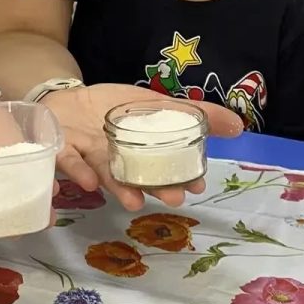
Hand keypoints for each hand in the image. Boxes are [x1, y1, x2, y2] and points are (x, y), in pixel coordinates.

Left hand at [42, 83, 243, 211]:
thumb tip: (238, 126)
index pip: (164, 167)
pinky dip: (79, 172)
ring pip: (107, 175)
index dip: (181, 177)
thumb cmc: (112, 107)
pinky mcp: (65, 148)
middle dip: (154, 189)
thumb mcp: (157, 103)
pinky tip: (90, 183)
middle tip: (172, 199)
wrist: (65, 101)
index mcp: (140, 152)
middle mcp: (118, 160)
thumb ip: (195, 113)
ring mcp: (90, 156)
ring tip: (133, 202)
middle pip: (138, 177)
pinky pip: (71, 162)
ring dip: (120, 189)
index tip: (197, 186)